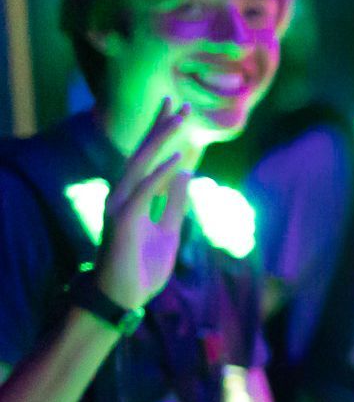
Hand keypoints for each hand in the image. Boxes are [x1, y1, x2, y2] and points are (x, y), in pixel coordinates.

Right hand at [95, 100, 191, 309]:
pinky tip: (177, 160)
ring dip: (159, 140)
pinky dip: (159, 175)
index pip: (148, 159)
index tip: (178, 111)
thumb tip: (185, 173)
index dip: (161, 135)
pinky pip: (143, 193)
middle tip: (179, 103)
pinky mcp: (122, 221)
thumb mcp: (169, 231)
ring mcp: (119, 206)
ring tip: (179, 119)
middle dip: (159, 128)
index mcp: (134, 197)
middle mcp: (123, 195)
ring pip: (139, 165)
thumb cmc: (142, 267)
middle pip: (141, 153)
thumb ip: (174, 203)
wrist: (125, 298)